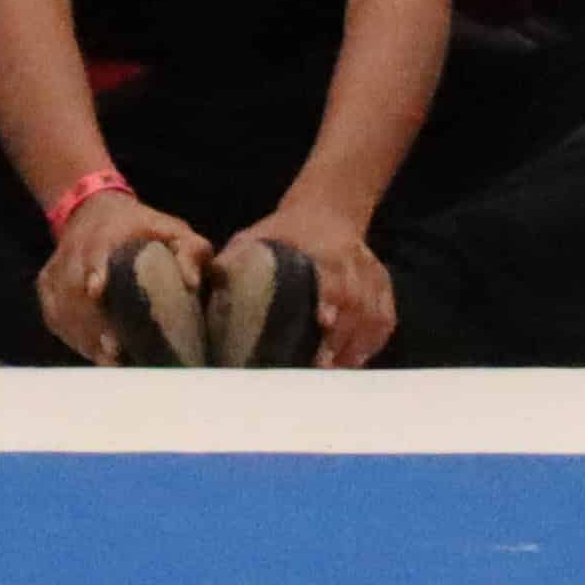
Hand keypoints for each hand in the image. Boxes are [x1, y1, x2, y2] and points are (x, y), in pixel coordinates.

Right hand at [39, 188, 209, 362]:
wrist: (94, 212)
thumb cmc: (144, 227)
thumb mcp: (174, 230)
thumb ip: (191, 251)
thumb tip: (192, 282)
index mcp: (107, 233)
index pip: (95, 251)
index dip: (95, 271)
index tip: (97, 292)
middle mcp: (74, 251)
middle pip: (77, 290)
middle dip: (95, 322)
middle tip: (117, 351)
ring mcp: (56, 270)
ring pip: (64, 308)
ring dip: (85, 337)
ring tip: (110, 361)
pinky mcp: (45, 286)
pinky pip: (55, 317)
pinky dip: (73, 337)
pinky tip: (94, 353)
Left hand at [221, 201, 396, 366]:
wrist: (328, 210)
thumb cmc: (284, 231)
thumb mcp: (253, 237)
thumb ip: (231, 261)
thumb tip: (199, 286)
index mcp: (324, 249)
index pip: (334, 275)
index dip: (332, 298)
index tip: (323, 322)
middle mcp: (354, 262)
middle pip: (357, 303)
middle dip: (342, 336)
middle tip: (320, 366)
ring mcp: (373, 276)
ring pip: (373, 315)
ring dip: (355, 346)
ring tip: (332, 373)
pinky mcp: (383, 288)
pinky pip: (384, 320)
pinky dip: (371, 343)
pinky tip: (352, 362)